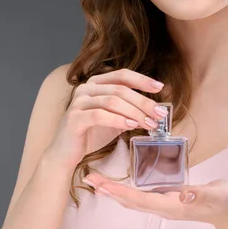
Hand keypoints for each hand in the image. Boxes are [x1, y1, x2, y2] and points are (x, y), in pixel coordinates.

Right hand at [44, 68, 168, 169]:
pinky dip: (118, 120)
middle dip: (143, 102)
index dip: (142, 80)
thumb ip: (130, 110)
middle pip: (120, 89)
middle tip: (160, 113)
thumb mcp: (115, 118)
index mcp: (96, 83)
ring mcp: (78, 101)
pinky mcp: (74, 117)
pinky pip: (99, 115)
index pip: (122, 75)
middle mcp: (86, 88)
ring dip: (134, 113)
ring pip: (112, 101)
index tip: (160, 87)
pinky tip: (131, 127)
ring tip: (150, 123)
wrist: (67, 153)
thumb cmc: (92, 134)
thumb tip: (155, 108)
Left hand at [83, 174, 227, 226]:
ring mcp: (164, 204)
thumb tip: (184, 195)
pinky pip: (140, 195)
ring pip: (133, 200)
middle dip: (109, 191)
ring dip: (114, 191)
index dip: (120, 192)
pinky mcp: (166, 199)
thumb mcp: (218, 195)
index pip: (140, 200)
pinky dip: (125, 188)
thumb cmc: (226, 201)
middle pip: (130, 201)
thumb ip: (201, 195)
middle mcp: (164, 207)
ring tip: (97, 180)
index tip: (102, 185)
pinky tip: (118, 182)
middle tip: (89, 179)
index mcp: (173, 206)